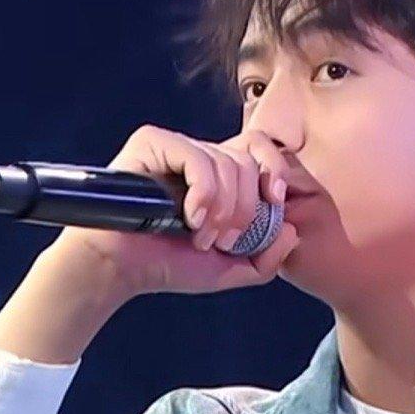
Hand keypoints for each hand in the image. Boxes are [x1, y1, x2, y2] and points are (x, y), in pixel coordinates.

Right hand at [52, 124, 300, 297]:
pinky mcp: (153, 143)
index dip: (274, 171)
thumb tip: (293, 231)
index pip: (259, 150)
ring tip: (201, 237)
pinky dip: (203, 191)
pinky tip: (190, 217)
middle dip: (245, 207)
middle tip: (224, 240)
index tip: (276, 201)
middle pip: (247, 161)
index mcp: (219, 174)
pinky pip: (196, 156)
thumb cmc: (167, 266)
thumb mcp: (228, 270)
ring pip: (225, 161)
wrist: (121, 268)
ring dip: (222, 208)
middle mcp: (199, 155)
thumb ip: (266, 259)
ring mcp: (175, 146)